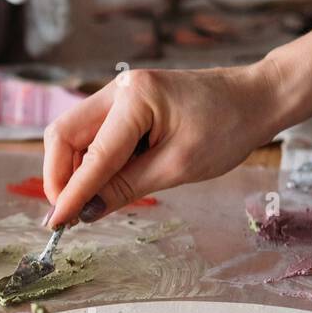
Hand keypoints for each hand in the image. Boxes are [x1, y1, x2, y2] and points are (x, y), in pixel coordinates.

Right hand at [42, 63, 282, 226]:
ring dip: (74, 170)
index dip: (71, 192)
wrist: (256, 99)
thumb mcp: (178, 167)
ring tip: (89, 201)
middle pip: (64, 134)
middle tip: (69, 212)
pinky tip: (104, 182)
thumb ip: (126, 188)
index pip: (91, 155)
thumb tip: (86, 211)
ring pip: (74, 134)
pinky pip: (93, 133)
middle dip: (60, 176)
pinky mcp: (125, 102)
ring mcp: (119, 93)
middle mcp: (118, 89)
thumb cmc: (228, 128)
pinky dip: (91, 161)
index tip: (55, 223)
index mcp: (135, 98)